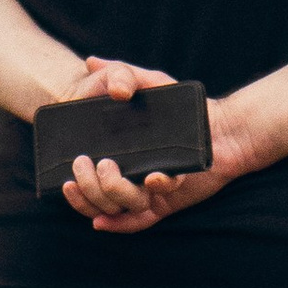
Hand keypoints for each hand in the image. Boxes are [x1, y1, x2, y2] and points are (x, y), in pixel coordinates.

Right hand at [51, 59, 251, 234]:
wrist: (222, 127)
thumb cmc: (183, 105)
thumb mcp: (150, 82)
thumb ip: (121, 72)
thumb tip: (91, 63)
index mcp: (120, 156)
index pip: (88, 179)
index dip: (73, 185)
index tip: (66, 174)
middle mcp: (129, 177)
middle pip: (99, 197)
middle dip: (87, 185)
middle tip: (84, 162)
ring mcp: (146, 191)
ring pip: (115, 208)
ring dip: (103, 196)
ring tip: (106, 170)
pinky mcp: (164, 203)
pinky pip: (137, 221)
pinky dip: (118, 224)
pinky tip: (103, 221)